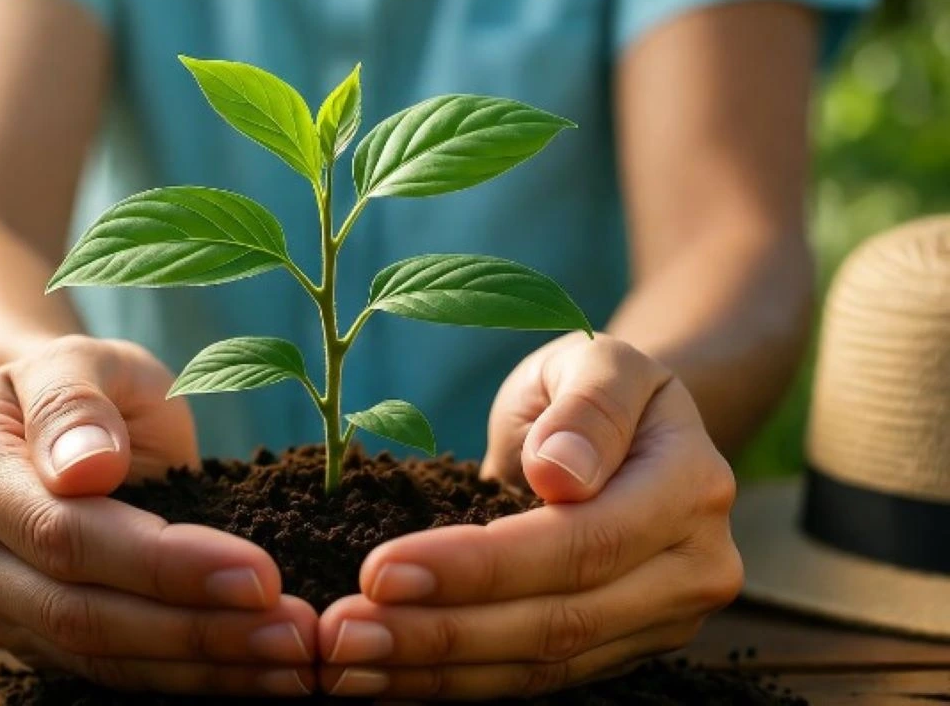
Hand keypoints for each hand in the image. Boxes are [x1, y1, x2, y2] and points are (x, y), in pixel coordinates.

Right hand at [0, 335, 316, 695]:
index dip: (166, 563)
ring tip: (290, 661)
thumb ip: (76, 400)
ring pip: (96, 657)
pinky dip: (185, 677)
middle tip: (293, 633)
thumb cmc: (83, 383)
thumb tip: (87, 470)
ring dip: (201, 666)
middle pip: (81, 612)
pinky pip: (108, 672)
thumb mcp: (85, 357)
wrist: (51, 421)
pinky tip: (255, 675)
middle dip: (197, 628)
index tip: (259, 573)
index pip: (69, 534)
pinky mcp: (27, 641)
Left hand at [316, 333, 741, 698]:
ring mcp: (661, 620)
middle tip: (341, 633)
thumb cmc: (597, 384)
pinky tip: (385, 679)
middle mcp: (692, 568)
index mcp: (689, 486)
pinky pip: (534, 678)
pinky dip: (454, 682)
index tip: (381, 570)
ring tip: (346, 664)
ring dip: (434, 672)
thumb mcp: (596, 358)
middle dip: (440, 633)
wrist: (634, 427)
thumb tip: (560, 473)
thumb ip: (588, 406)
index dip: (479, 567)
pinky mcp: (620, 649)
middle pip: (559, 622)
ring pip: (541, 665)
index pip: (581, 544)